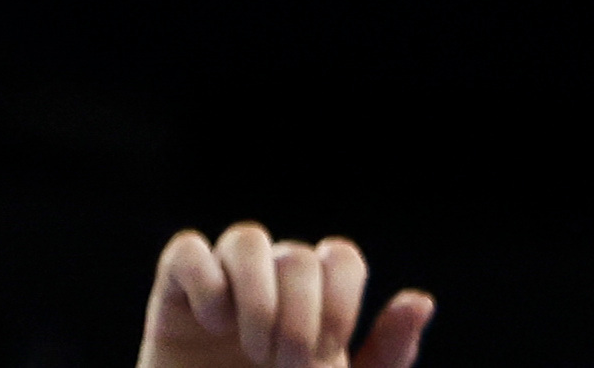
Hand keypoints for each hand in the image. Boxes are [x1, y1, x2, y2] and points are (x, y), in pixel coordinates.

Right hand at [140, 223, 430, 367]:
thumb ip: (386, 355)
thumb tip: (421, 298)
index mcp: (315, 308)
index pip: (340, 259)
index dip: (340, 297)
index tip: (329, 350)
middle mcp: (270, 289)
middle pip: (297, 256)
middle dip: (299, 315)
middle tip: (286, 364)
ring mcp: (221, 289)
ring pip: (246, 238)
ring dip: (258, 296)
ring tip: (252, 347)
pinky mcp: (173, 297)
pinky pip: (187, 251)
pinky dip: (205, 282)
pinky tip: (212, 325)